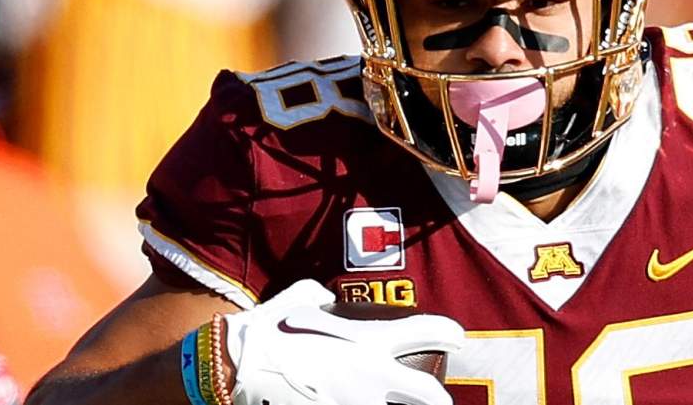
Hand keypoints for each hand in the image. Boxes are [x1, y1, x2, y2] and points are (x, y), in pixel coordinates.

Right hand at [223, 280, 463, 404]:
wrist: (234, 365)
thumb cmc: (268, 328)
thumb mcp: (302, 299)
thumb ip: (325, 298)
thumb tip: (326, 299)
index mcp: (369, 342)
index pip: (426, 332)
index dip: (449, 334)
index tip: (457, 338)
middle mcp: (371, 379)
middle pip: (429, 397)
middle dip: (440, 401)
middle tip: (439, 400)